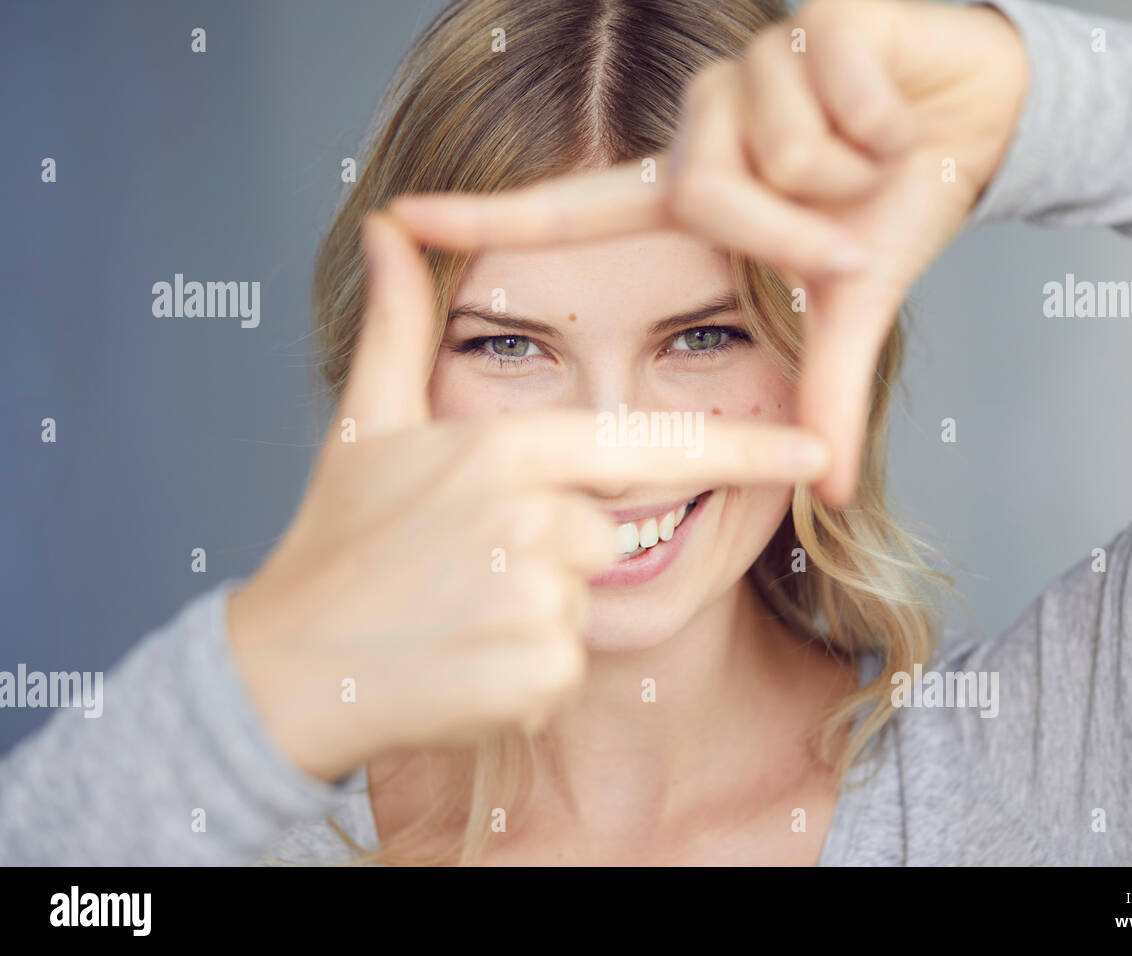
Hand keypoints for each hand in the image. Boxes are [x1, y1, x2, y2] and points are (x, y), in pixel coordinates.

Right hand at [226, 211, 830, 782]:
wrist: (282, 668)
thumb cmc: (333, 542)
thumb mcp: (366, 425)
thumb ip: (400, 326)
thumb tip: (387, 227)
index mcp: (511, 449)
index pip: (652, 445)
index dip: (745, 448)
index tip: (819, 448)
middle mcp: (537, 519)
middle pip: (603, 531)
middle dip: (549, 551)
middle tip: (460, 567)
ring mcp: (542, 601)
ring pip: (583, 603)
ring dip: (533, 615)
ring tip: (452, 612)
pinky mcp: (540, 677)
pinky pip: (566, 669)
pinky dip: (523, 674)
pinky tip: (458, 662)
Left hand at [387, 0, 1027, 504]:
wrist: (977, 120)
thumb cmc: (893, 204)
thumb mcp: (848, 307)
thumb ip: (824, 389)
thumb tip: (833, 487)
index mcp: (694, 190)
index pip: (576, 211)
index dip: (490, 220)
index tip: (403, 219)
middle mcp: (704, 123)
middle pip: (707, 194)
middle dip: (798, 233)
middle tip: (856, 231)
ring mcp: (751, 64)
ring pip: (776, 144)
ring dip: (852, 174)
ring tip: (875, 155)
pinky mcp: (813, 13)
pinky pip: (835, 88)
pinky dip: (889, 119)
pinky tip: (897, 106)